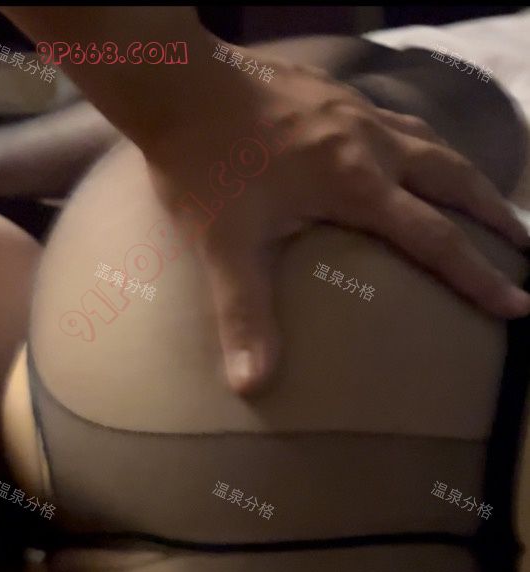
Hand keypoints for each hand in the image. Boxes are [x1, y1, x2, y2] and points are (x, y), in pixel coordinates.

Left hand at [145, 44, 529, 394]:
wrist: (180, 82)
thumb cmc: (203, 165)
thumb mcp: (225, 248)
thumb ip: (245, 316)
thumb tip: (252, 386)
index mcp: (357, 183)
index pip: (436, 238)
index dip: (480, 276)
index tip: (518, 302)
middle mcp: (371, 143)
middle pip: (456, 178)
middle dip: (495, 214)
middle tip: (525, 243)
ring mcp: (356, 112)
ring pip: (433, 142)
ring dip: (466, 175)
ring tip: (484, 199)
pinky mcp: (335, 93)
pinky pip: (400, 120)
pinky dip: (423, 145)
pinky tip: (411, 155)